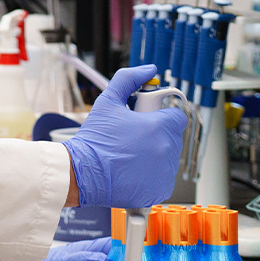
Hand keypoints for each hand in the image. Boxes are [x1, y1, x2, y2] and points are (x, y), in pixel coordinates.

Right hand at [63, 64, 186, 210]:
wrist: (82, 173)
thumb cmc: (94, 139)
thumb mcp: (107, 102)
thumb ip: (129, 80)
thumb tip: (149, 70)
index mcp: (160, 126)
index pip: (177, 116)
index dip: (161, 116)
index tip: (147, 120)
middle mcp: (167, 149)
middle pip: (171, 138)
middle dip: (155, 136)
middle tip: (131, 138)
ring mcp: (165, 172)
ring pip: (167, 159)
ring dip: (153, 156)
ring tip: (127, 156)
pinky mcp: (159, 190)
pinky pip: (161, 179)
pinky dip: (150, 177)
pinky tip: (130, 172)